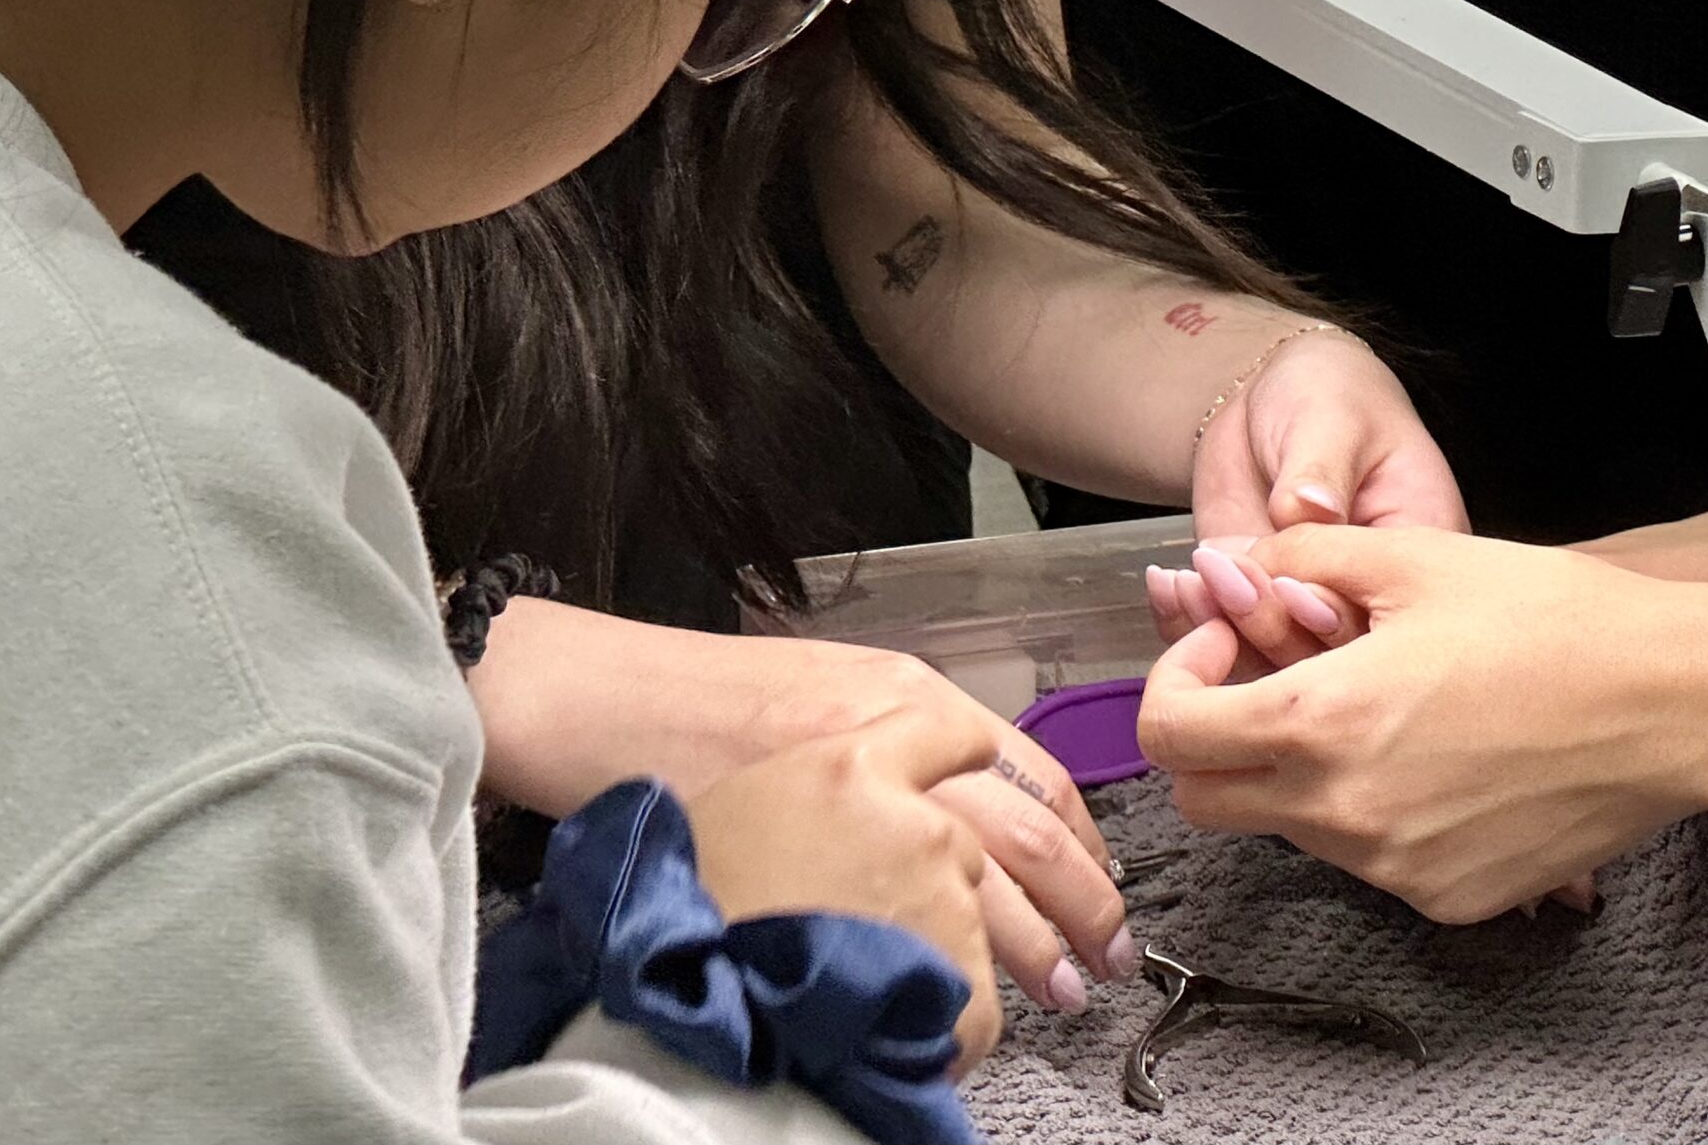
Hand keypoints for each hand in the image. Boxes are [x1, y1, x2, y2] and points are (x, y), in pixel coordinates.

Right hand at [468, 602, 1134, 1009]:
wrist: (598, 708)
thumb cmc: (685, 714)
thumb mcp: (813, 707)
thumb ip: (892, 741)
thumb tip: (959, 804)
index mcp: (903, 697)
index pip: (1032, 768)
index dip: (1080, 836)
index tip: (1099, 876)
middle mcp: (904, 755)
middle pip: (1036, 834)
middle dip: (1088, 900)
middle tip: (1109, 948)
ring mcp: (873, 827)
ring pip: (997, 900)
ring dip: (1042, 952)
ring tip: (1063, 990)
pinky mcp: (837, 888)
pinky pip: (936, 953)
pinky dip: (968, 990)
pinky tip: (976, 1011)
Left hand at [1138, 527, 1707, 923]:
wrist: (1681, 705)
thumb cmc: (1560, 622)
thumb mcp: (1415, 556)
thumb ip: (1301, 557)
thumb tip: (1237, 566)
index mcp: (1320, 723)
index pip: (1170, 736)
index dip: (1177, 681)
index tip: (1228, 646)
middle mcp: (1345, 815)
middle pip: (1207, 799)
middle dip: (1215, 735)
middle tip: (1273, 679)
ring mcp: (1397, 871)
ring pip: (1288, 828)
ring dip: (1299, 770)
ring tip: (1380, 706)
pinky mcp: (1449, 901)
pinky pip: (1370, 862)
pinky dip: (1373, 812)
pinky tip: (1437, 756)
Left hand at [1176, 331, 1465, 663]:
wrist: (1269, 398)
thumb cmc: (1329, 395)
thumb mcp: (1335, 418)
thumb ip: (1322, 468)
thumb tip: (1310, 506)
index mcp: (1416, 557)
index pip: (1387, 606)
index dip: (1337, 604)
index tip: (1290, 581)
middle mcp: (1367, 600)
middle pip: (1330, 649)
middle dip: (1271, 619)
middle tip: (1227, 575)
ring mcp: (1306, 612)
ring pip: (1270, 658)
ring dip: (1223, 625)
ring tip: (1193, 577)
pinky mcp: (1253, 614)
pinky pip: (1221, 643)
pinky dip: (1187, 622)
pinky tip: (1169, 584)